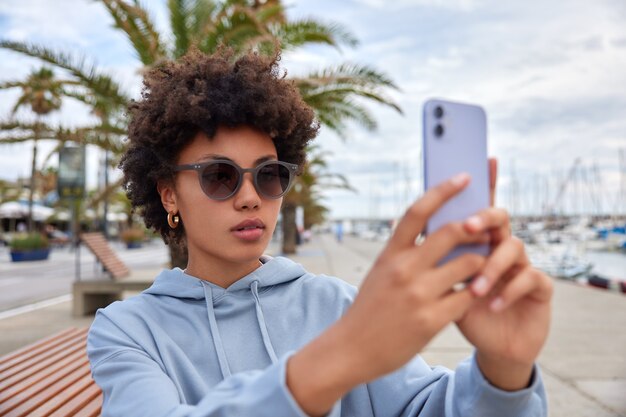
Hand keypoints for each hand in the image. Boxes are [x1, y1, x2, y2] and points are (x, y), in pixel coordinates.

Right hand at [287, 173, 488, 415]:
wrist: (353, 347)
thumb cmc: (370, 306)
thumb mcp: (381, 271)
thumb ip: (403, 251)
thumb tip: (430, 226)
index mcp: (390, 253)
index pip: (418, 211)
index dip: (444, 190)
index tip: (465, 177)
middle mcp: (404, 269)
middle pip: (452, 232)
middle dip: (476, 227)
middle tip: (487, 229)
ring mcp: (419, 295)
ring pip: (469, 264)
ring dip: (482, 263)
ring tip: (483, 266)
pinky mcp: (432, 320)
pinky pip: (468, 298)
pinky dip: (475, 293)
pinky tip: (475, 294)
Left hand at [456, 158, 552, 389]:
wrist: (489, 346)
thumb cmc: (460, 311)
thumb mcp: (439, 284)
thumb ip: (433, 257)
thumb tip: (408, 227)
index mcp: (476, 241)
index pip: (477, 206)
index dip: (485, 181)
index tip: (485, 157)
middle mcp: (500, 246)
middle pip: (498, 217)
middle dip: (483, 217)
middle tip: (467, 226)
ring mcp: (521, 264)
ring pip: (515, 246)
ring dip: (493, 266)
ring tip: (475, 288)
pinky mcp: (539, 288)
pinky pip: (531, 278)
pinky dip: (509, 291)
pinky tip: (493, 305)